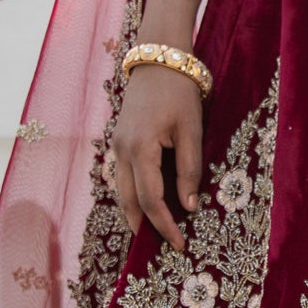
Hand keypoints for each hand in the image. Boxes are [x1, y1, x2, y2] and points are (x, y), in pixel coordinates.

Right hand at [111, 63, 204, 255]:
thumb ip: (189, 169)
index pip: (150, 201)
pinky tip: (147, 204)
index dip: (165, 226)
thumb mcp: (191, 130)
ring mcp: (116, 146)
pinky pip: (123, 177)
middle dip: (144, 228)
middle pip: (129, 202)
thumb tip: (189, 207)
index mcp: (140, 149)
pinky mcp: (119, 141)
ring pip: (122, 191)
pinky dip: (133, 195)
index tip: (179, 245)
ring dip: (136, 213)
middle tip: (163, 248)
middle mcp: (121, 151)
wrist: (158, 59)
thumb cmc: (179, 92)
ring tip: (154, 233)